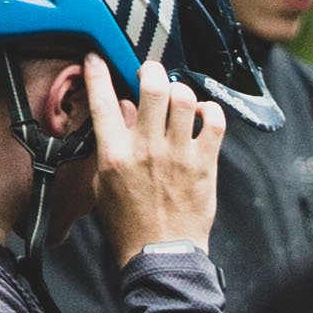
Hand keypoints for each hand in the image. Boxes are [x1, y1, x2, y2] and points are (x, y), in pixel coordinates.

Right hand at [76, 57, 225, 262]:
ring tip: (177, 99)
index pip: (103, 101)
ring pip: (184, 98)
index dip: (98, 72)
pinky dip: (210, 112)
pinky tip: (202, 117)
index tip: (97, 59)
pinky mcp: (205, 164)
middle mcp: (147, 148)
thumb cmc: (128, 223)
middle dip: (151, 71)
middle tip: (150, 75)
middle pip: (153, 87)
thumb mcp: (102, 186)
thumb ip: (108, 146)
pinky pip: (215, 122)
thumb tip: (121, 112)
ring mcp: (178, 154)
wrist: (159, 254)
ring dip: (180, 92)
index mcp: (115, 154)